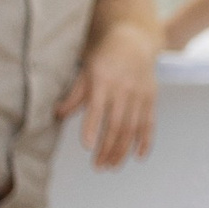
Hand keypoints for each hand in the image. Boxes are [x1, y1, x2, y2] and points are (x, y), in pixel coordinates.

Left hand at [56, 28, 157, 168]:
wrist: (135, 40)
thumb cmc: (104, 56)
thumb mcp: (85, 70)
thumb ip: (75, 94)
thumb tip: (57, 115)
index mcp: (103, 81)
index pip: (96, 109)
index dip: (92, 128)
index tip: (87, 147)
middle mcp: (124, 89)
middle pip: (116, 124)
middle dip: (107, 148)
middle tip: (98, 167)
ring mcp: (140, 94)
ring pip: (132, 128)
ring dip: (123, 150)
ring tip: (112, 166)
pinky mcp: (151, 98)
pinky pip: (149, 123)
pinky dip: (145, 141)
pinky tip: (139, 156)